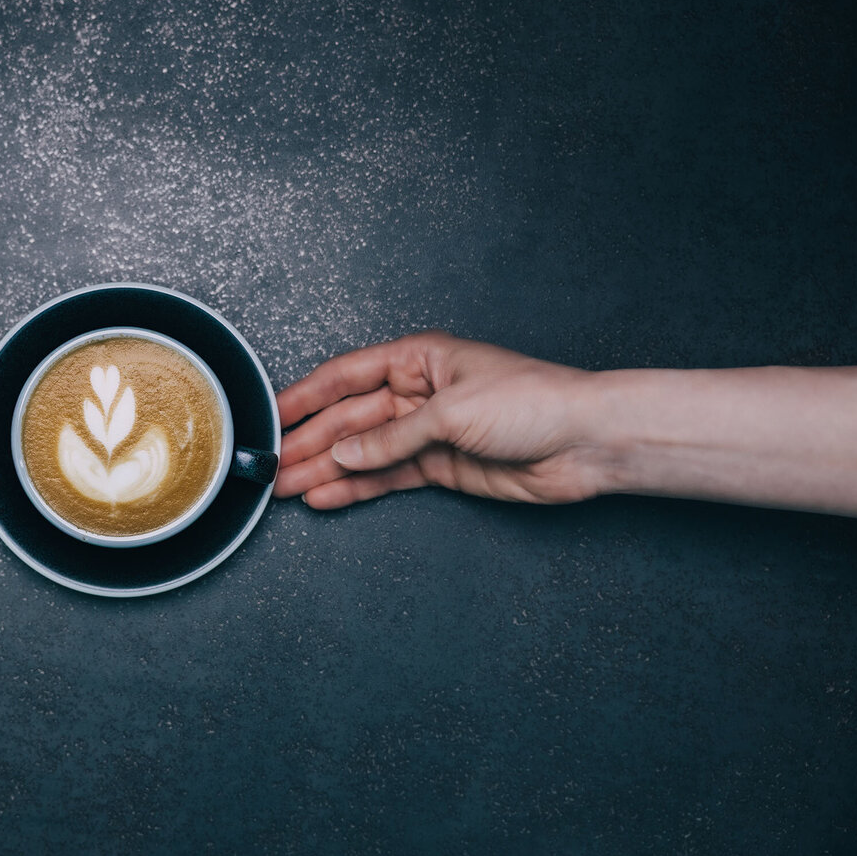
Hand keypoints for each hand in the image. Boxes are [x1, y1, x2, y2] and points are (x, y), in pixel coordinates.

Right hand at [276, 331, 603, 508]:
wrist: (585, 442)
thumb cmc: (534, 402)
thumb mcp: (451, 412)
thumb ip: (392, 437)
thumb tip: (346, 453)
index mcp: (419, 359)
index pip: (347, 375)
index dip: (306, 396)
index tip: (272, 414)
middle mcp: (419, 393)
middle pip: (349, 418)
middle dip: (310, 441)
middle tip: (273, 464)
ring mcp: (427, 432)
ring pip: (363, 452)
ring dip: (326, 469)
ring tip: (288, 487)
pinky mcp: (440, 466)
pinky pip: (387, 477)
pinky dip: (357, 488)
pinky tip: (328, 496)